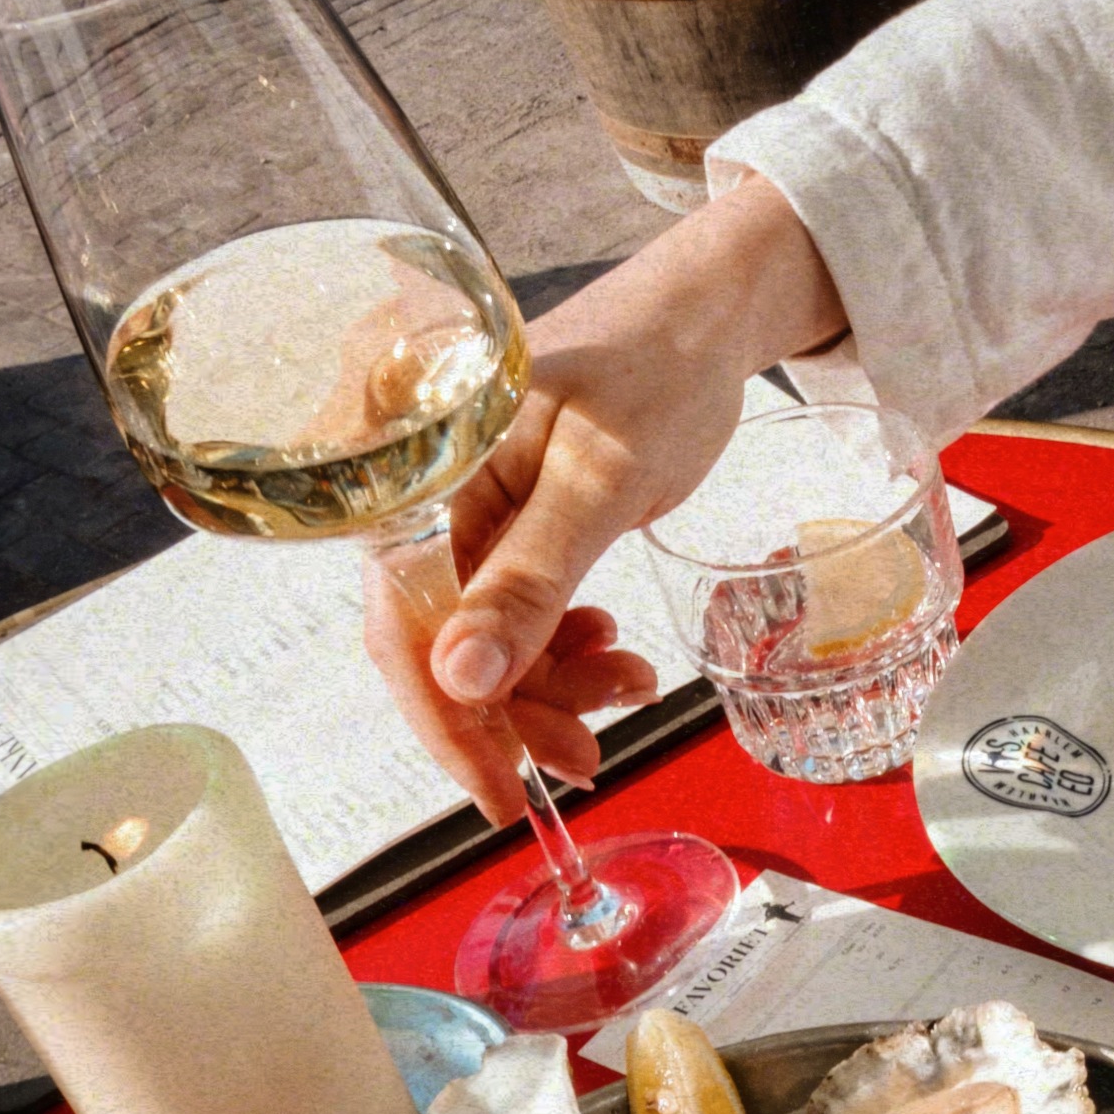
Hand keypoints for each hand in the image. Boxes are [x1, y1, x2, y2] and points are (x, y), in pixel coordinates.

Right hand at [368, 182, 846, 824]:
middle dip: (519, 712)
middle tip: (593, 753)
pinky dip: (566, 652)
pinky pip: (521, 618)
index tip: (499, 798)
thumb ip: (531, 579)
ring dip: (554, 687)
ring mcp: (475, 521)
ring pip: (490, 645)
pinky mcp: (516, 530)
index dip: (447, 722)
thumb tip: (462, 681)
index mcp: (427, 483)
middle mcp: (436, 508)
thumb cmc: (656, 367)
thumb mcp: (601, 479)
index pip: (405, 627)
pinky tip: (614, 649)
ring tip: (630, 677)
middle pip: (446, 649)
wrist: (707, 316)